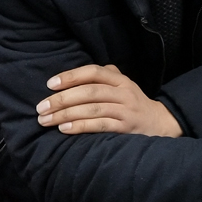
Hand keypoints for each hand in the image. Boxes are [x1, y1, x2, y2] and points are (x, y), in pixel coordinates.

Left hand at [36, 64, 182, 136]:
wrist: (161, 124)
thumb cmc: (133, 104)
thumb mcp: (123, 86)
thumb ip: (104, 76)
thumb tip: (73, 75)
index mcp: (120, 80)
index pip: (94, 72)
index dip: (71, 76)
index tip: (50, 84)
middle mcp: (124, 93)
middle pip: (89, 92)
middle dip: (62, 99)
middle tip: (41, 108)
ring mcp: (126, 110)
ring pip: (92, 109)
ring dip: (66, 114)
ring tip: (46, 120)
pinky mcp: (127, 128)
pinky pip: (101, 125)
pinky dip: (81, 127)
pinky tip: (65, 130)